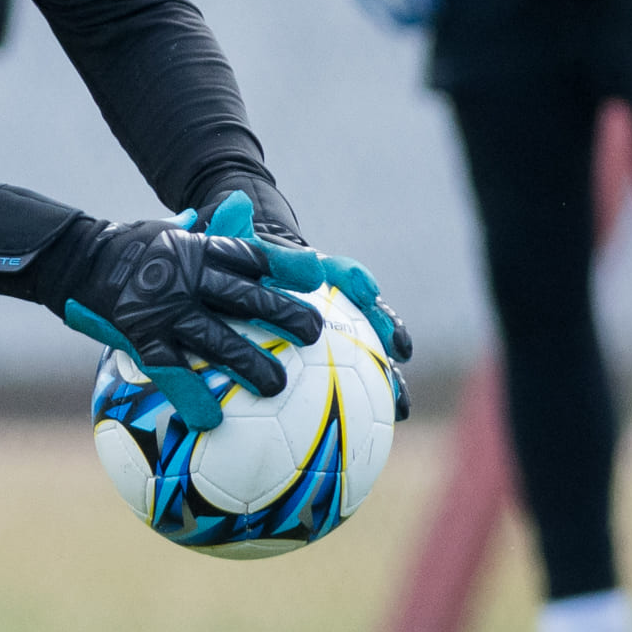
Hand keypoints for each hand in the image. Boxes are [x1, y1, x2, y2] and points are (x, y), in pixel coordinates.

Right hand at [48, 210, 320, 435]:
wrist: (78, 259)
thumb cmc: (134, 248)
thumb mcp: (171, 230)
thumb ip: (210, 227)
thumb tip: (247, 203)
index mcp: (200, 249)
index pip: (252, 256)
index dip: (285, 267)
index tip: (316, 278)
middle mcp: (187, 277)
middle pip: (245, 297)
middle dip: (283, 315)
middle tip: (312, 333)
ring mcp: (164, 308)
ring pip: (216, 339)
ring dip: (249, 364)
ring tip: (277, 385)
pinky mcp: (139, 335)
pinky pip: (171, 370)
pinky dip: (191, 394)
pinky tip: (211, 418)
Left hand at [197, 187, 413, 419]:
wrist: (244, 275)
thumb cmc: (237, 261)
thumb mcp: (231, 245)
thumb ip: (233, 227)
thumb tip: (233, 203)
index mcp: (312, 272)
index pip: (338, 271)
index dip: (352, 278)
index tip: (366, 290)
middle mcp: (332, 301)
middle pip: (365, 315)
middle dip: (385, 330)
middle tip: (399, 350)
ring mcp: (336, 330)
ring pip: (369, 354)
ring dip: (388, 378)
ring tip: (401, 404)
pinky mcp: (330, 360)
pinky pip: (351, 384)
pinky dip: (367, 404)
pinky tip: (383, 428)